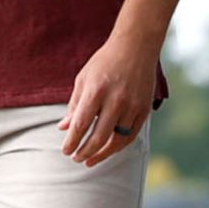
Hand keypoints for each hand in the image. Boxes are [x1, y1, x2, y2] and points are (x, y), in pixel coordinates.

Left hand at [61, 35, 155, 166]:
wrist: (136, 47)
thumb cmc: (105, 62)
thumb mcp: (84, 79)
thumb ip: (74, 105)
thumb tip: (64, 129)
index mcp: (96, 91)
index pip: (80, 125)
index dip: (72, 142)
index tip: (65, 151)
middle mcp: (115, 100)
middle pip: (98, 137)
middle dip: (85, 152)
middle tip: (76, 158)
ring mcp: (132, 106)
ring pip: (116, 140)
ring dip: (102, 154)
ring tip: (90, 160)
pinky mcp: (144, 109)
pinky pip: (131, 135)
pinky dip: (119, 146)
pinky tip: (108, 150)